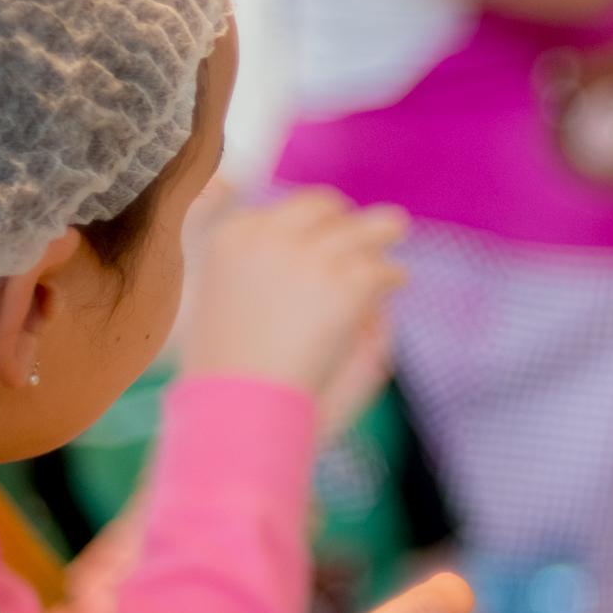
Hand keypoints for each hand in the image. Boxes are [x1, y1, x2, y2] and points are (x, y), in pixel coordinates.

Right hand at [175, 187, 407, 427]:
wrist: (239, 404)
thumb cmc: (224, 366)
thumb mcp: (215, 300)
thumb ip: (249, 264)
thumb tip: (282, 235)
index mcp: (233, 237)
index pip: (287, 209)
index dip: (312, 218)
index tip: (327, 226)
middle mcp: (270, 237)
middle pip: (325, 208)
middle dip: (347, 219)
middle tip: (371, 226)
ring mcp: (311, 259)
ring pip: (362, 231)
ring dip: (382, 232)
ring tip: (396, 230)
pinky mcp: (346, 286)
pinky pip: (380, 270)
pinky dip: (391, 275)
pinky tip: (396, 281)